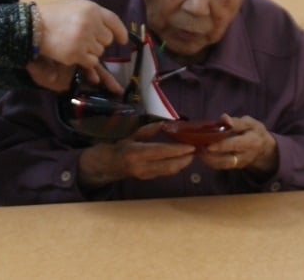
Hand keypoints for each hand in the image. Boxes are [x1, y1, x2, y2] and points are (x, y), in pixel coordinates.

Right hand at [35, 0, 128, 91]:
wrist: (33, 26)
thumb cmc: (53, 16)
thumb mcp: (75, 7)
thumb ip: (93, 16)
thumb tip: (112, 33)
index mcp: (91, 8)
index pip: (113, 20)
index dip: (120, 31)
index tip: (123, 40)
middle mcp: (91, 22)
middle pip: (107, 39)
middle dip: (98, 41)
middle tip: (83, 38)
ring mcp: (84, 38)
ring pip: (99, 52)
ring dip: (90, 51)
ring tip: (73, 43)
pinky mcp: (76, 53)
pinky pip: (91, 62)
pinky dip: (84, 61)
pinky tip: (72, 53)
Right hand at [78, 122, 195, 188]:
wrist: (106, 165)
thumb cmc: (118, 146)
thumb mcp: (132, 135)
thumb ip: (149, 130)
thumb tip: (166, 124)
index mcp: (136, 152)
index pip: (162, 151)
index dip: (178, 150)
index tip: (191, 146)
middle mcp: (142, 166)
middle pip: (169, 165)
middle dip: (185, 159)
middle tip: (197, 150)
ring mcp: (145, 175)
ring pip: (169, 171)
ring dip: (182, 164)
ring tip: (192, 155)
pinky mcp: (148, 179)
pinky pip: (165, 173)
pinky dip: (175, 166)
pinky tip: (182, 160)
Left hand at [196, 114, 278, 174]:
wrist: (263, 147)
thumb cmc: (254, 131)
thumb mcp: (249, 123)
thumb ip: (237, 122)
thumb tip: (224, 118)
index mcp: (251, 142)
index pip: (235, 145)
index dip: (221, 145)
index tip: (208, 144)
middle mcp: (245, 156)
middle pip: (226, 159)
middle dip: (210, 155)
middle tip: (197, 147)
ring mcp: (239, 163)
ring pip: (221, 165)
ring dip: (207, 159)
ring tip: (196, 149)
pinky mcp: (233, 167)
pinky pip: (219, 166)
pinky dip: (208, 161)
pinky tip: (200, 153)